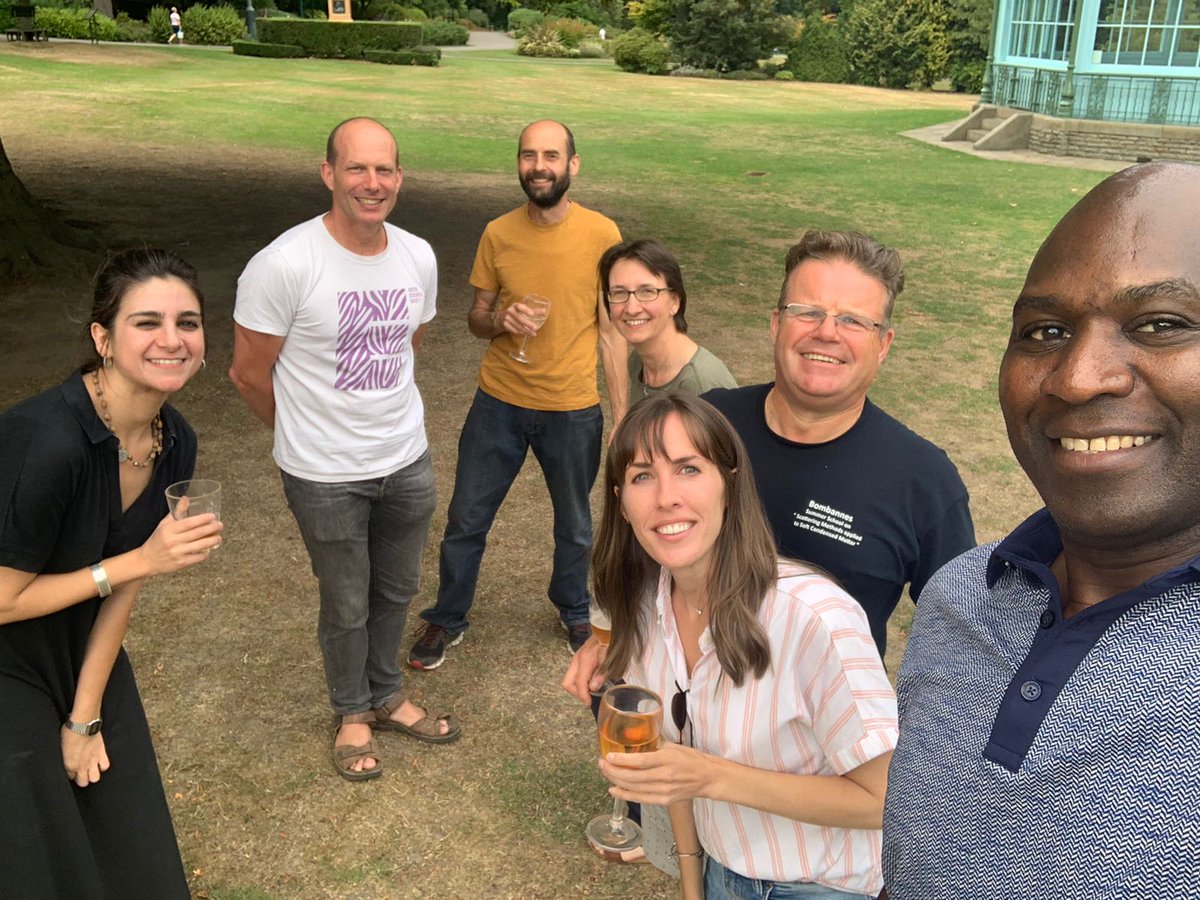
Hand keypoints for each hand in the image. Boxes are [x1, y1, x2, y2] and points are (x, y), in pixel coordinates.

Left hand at [61, 728, 109, 786]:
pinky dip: (103, 766)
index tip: (72, 771)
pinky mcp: (102, 754)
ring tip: (91, 771)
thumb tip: (68, 759)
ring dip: (93, 775)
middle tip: (81, 774)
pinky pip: (105, 766)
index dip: (71, 775)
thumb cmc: (70, 733)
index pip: (70, 778)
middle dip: (82, 780)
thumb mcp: (62, 748)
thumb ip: (66, 757)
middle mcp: (82, 766)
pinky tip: (99, 763)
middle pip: (83, 783)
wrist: (83, 725)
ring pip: (95, 778)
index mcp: (70, 765)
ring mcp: (93, 761)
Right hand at [138, 509, 223, 574]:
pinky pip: (197, 558)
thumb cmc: (158, 540)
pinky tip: (210, 549)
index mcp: (168, 530)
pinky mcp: (180, 563)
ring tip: (219, 537)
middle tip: (220, 525)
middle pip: (196, 533)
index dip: (202, 519)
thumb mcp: (164, 524)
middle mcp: (172, 541)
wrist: (147, 560)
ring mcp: (177, 553)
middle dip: (211, 528)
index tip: (212, 516)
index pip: (188, 523)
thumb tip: (186, 498)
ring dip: (212, 541)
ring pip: (200, 546)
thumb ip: (177, 512)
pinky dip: (206, 553)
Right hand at [497, 302, 541, 336]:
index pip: (520, 307)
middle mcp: (510, 311)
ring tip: (533, 334)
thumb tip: (544, 311)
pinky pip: (514, 330)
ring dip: (526, 331)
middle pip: (519, 318)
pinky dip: (521, 333)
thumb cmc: (515, 313)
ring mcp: (506, 318)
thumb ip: (533, 310)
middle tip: (535, 328)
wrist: (500, 318)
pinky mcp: (505, 325)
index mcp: (515, 306)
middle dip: (528, 324)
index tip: (532, 314)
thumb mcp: (522, 310)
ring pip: (517, 326)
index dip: (526, 310)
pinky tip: (526, 334)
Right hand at [561, 635, 606, 703]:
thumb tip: (592, 688)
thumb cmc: (611, 644)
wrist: (608, 629)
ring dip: (578, 687)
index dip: (583, 696)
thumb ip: (601, 675)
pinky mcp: (579, 658)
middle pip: (567, 683)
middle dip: (576, 693)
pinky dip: (579, 681)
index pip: (579, 684)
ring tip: (591, 690)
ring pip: (569, 679)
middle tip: (588, 697)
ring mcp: (576, 658)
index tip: (589, 703)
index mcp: (585, 661)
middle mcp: (577, 660)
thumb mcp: (611, 661)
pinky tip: (591, 681)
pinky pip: (574, 673)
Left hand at [599, 741, 714, 806]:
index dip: (621, 761)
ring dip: (616, 782)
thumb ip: (654, 744)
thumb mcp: (673, 746)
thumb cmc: (691, 759)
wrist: (708, 778)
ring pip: (634, 788)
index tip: (607, 756)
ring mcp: (664, 791)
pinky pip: (640, 798)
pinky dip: (625, 795)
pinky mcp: (664, 800)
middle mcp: (665, 776)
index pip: (640, 761)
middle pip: (633, 777)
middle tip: (602, 764)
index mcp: (667, 759)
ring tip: (605, 773)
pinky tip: (614, 789)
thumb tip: (636, 738)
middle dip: (613, 771)